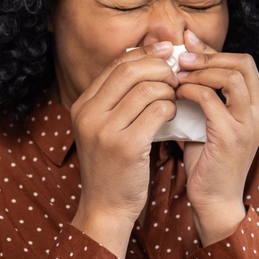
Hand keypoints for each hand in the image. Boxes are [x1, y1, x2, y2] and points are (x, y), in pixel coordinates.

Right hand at [70, 41, 178, 258]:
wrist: (105, 207)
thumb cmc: (113, 165)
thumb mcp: (105, 127)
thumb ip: (119, 97)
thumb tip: (147, 58)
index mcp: (82, 105)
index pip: (116, 64)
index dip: (144, 53)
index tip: (165, 52)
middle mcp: (89, 114)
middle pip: (130, 70)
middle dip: (159, 67)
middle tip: (176, 75)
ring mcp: (105, 130)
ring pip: (147, 89)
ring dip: (168, 90)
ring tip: (174, 99)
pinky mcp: (126, 146)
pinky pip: (157, 111)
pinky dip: (171, 108)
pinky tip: (173, 115)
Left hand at [176, 30, 258, 245]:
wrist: (214, 202)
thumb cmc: (206, 162)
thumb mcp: (206, 121)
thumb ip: (200, 95)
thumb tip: (180, 65)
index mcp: (255, 107)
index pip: (244, 63)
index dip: (215, 50)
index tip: (188, 43)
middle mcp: (258, 113)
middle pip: (244, 63)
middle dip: (210, 54)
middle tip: (181, 56)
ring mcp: (247, 125)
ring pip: (232, 77)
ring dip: (201, 70)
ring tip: (178, 72)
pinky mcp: (231, 137)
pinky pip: (211, 100)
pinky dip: (192, 91)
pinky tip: (176, 94)